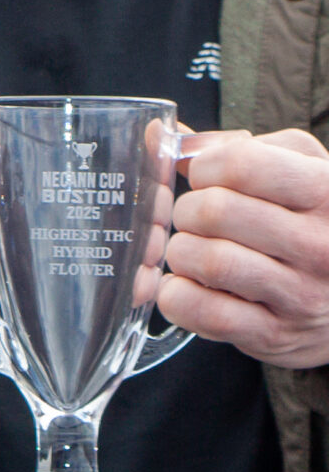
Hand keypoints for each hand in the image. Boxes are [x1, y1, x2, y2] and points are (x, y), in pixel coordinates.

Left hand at [157, 128, 328, 367]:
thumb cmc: (314, 222)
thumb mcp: (298, 171)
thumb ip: (234, 149)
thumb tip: (160, 137)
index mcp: (328, 191)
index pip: (240, 164)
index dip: (205, 166)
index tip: (207, 178)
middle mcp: (320, 244)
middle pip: (213, 211)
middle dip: (186, 210)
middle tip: (195, 218)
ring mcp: (300, 294)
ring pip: (204, 260)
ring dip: (180, 251)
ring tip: (193, 250)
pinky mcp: (274, 335)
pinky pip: (200, 309)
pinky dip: (176, 294)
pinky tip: (189, 284)